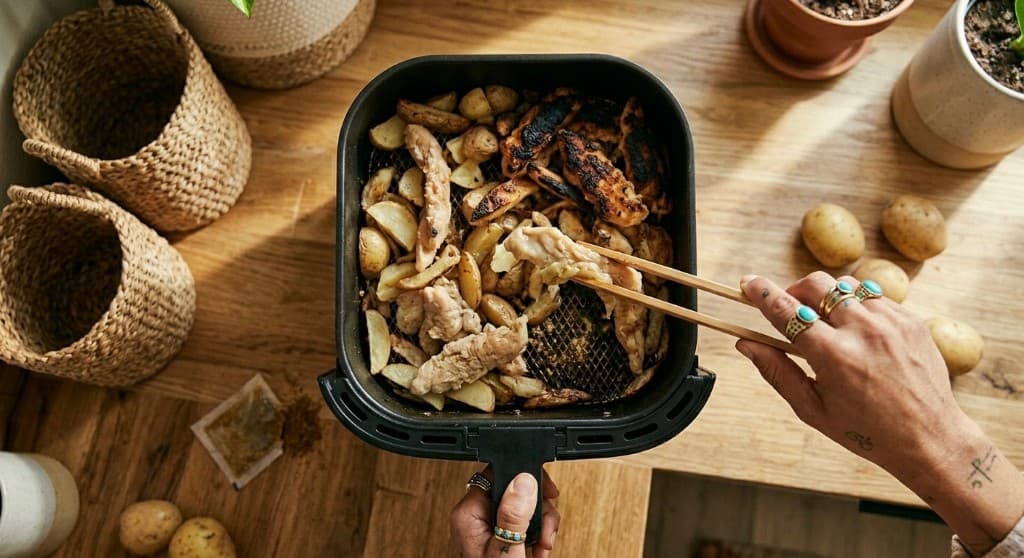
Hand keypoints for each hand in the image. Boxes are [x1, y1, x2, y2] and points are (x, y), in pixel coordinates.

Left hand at [450, 469, 559, 557]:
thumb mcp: (507, 551)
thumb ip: (513, 515)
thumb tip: (523, 480)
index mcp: (468, 514)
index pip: (498, 474)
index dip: (526, 478)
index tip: (547, 492)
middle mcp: (474, 517)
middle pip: (514, 490)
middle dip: (538, 509)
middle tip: (545, 531)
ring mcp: (485, 527)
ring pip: (522, 506)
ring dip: (540, 525)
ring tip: (541, 547)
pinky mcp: (496, 536)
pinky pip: (521, 523)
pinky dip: (535, 535)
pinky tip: (537, 551)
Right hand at [737, 272, 1023, 554]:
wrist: (930, 438)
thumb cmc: (867, 431)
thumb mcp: (813, 409)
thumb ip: (776, 371)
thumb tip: (745, 343)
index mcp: (833, 356)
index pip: (786, 310)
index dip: (761, 293)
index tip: (748, 283)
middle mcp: (863, 331)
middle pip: (816, 284)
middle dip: (796, 291)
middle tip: (793, 311)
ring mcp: (891, 322)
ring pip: (845, 287)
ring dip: (828, 299)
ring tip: (830, 326)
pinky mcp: (911, 320)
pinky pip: (874, 298)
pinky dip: (858, 309)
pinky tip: (860, 335)